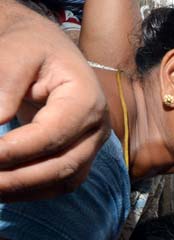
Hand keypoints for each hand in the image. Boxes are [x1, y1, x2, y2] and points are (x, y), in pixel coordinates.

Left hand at [0, 4, 109, 200]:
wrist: (48, 51)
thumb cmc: (32, 46)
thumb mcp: (16, 51)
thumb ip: (5, 83)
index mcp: (87, 100)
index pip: (53, 135)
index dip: (16, 150)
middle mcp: (97, 129)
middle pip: (62, 165)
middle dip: (17, 178)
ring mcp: (91, 146)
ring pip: (62, 181)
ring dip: (23, 190)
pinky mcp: (80, 157)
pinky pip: (59, 184)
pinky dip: (31, 191)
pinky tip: (4, 190)